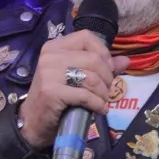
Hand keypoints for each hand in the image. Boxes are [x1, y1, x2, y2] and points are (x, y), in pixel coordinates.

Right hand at [17, 30, 130, 150]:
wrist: (32, 121)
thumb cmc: (56, 97)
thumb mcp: (75, 77)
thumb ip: (100, 67)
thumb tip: (126, 60)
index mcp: (55, 46)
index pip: (87, 37)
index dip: (103, 53)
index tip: (107, 70)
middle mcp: (50, 56)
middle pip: (93, 59)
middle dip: (107, 77)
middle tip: (106, 90)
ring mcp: (49, 73)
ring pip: (91, 77)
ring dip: (104, 93)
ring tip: (103, 101)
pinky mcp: (52, 92)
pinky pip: (85, 95)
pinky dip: (97, 104)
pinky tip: (100, 109)